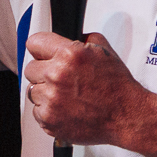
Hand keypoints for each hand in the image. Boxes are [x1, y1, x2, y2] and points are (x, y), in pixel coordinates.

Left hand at [24, 30, 156, 151]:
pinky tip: (66, 108)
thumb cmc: (117, 87)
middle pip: (30, 68)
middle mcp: (57, 76)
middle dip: (44, 72)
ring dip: (45, 92)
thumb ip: (83, 40)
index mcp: (70, 55)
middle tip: (61, 78)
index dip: (41, 48)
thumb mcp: (104, 51)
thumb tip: (70, 38)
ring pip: (31, 91)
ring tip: (66, 95)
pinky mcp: (49, 119)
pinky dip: (48, 111)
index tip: (43, 53)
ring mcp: (51, 99)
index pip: (34, 43)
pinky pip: (36, 111)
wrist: (126, 116)